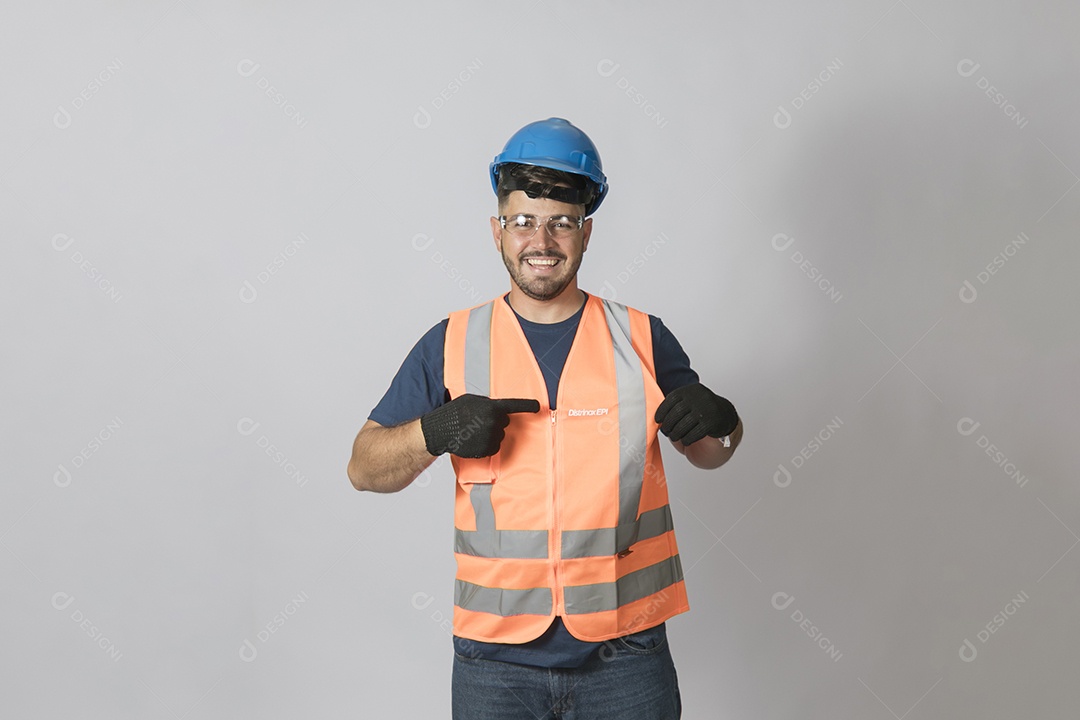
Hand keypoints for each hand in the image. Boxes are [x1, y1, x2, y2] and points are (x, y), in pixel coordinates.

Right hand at [420, 394, 539, 457]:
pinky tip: (473, 441)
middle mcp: (494, 422)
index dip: (528, 406)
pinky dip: (486, 445)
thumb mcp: (471, 401)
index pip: (514, 405)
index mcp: (491, 407)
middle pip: (504, 422)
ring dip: (490, 434)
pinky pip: (493, 447)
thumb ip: (488, 404)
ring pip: (499, 435)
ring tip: (473, 431)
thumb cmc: (454, 412)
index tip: (539, 406)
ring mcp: (491, 437)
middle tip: (478, 421)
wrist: (440, 431)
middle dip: (495, 421)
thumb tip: (499, 409)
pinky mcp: (487, 450)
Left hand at [654, 383, 737, 444]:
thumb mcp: (689, 401)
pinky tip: (686, 440)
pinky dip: (687, 439)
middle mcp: (698, 397)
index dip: (662, 411)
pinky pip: (694, 433)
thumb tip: (658, 420)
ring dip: (676, 433)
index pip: (671, 399)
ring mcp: (706, 409)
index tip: (658, 420)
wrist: (724, 414)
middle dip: (668, 424)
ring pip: (684, 424)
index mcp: (690, 390)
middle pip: (676, 413)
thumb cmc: (701, 409)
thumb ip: (676, 406)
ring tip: (675, 437)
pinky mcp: (712, 422)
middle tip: (666, 431)